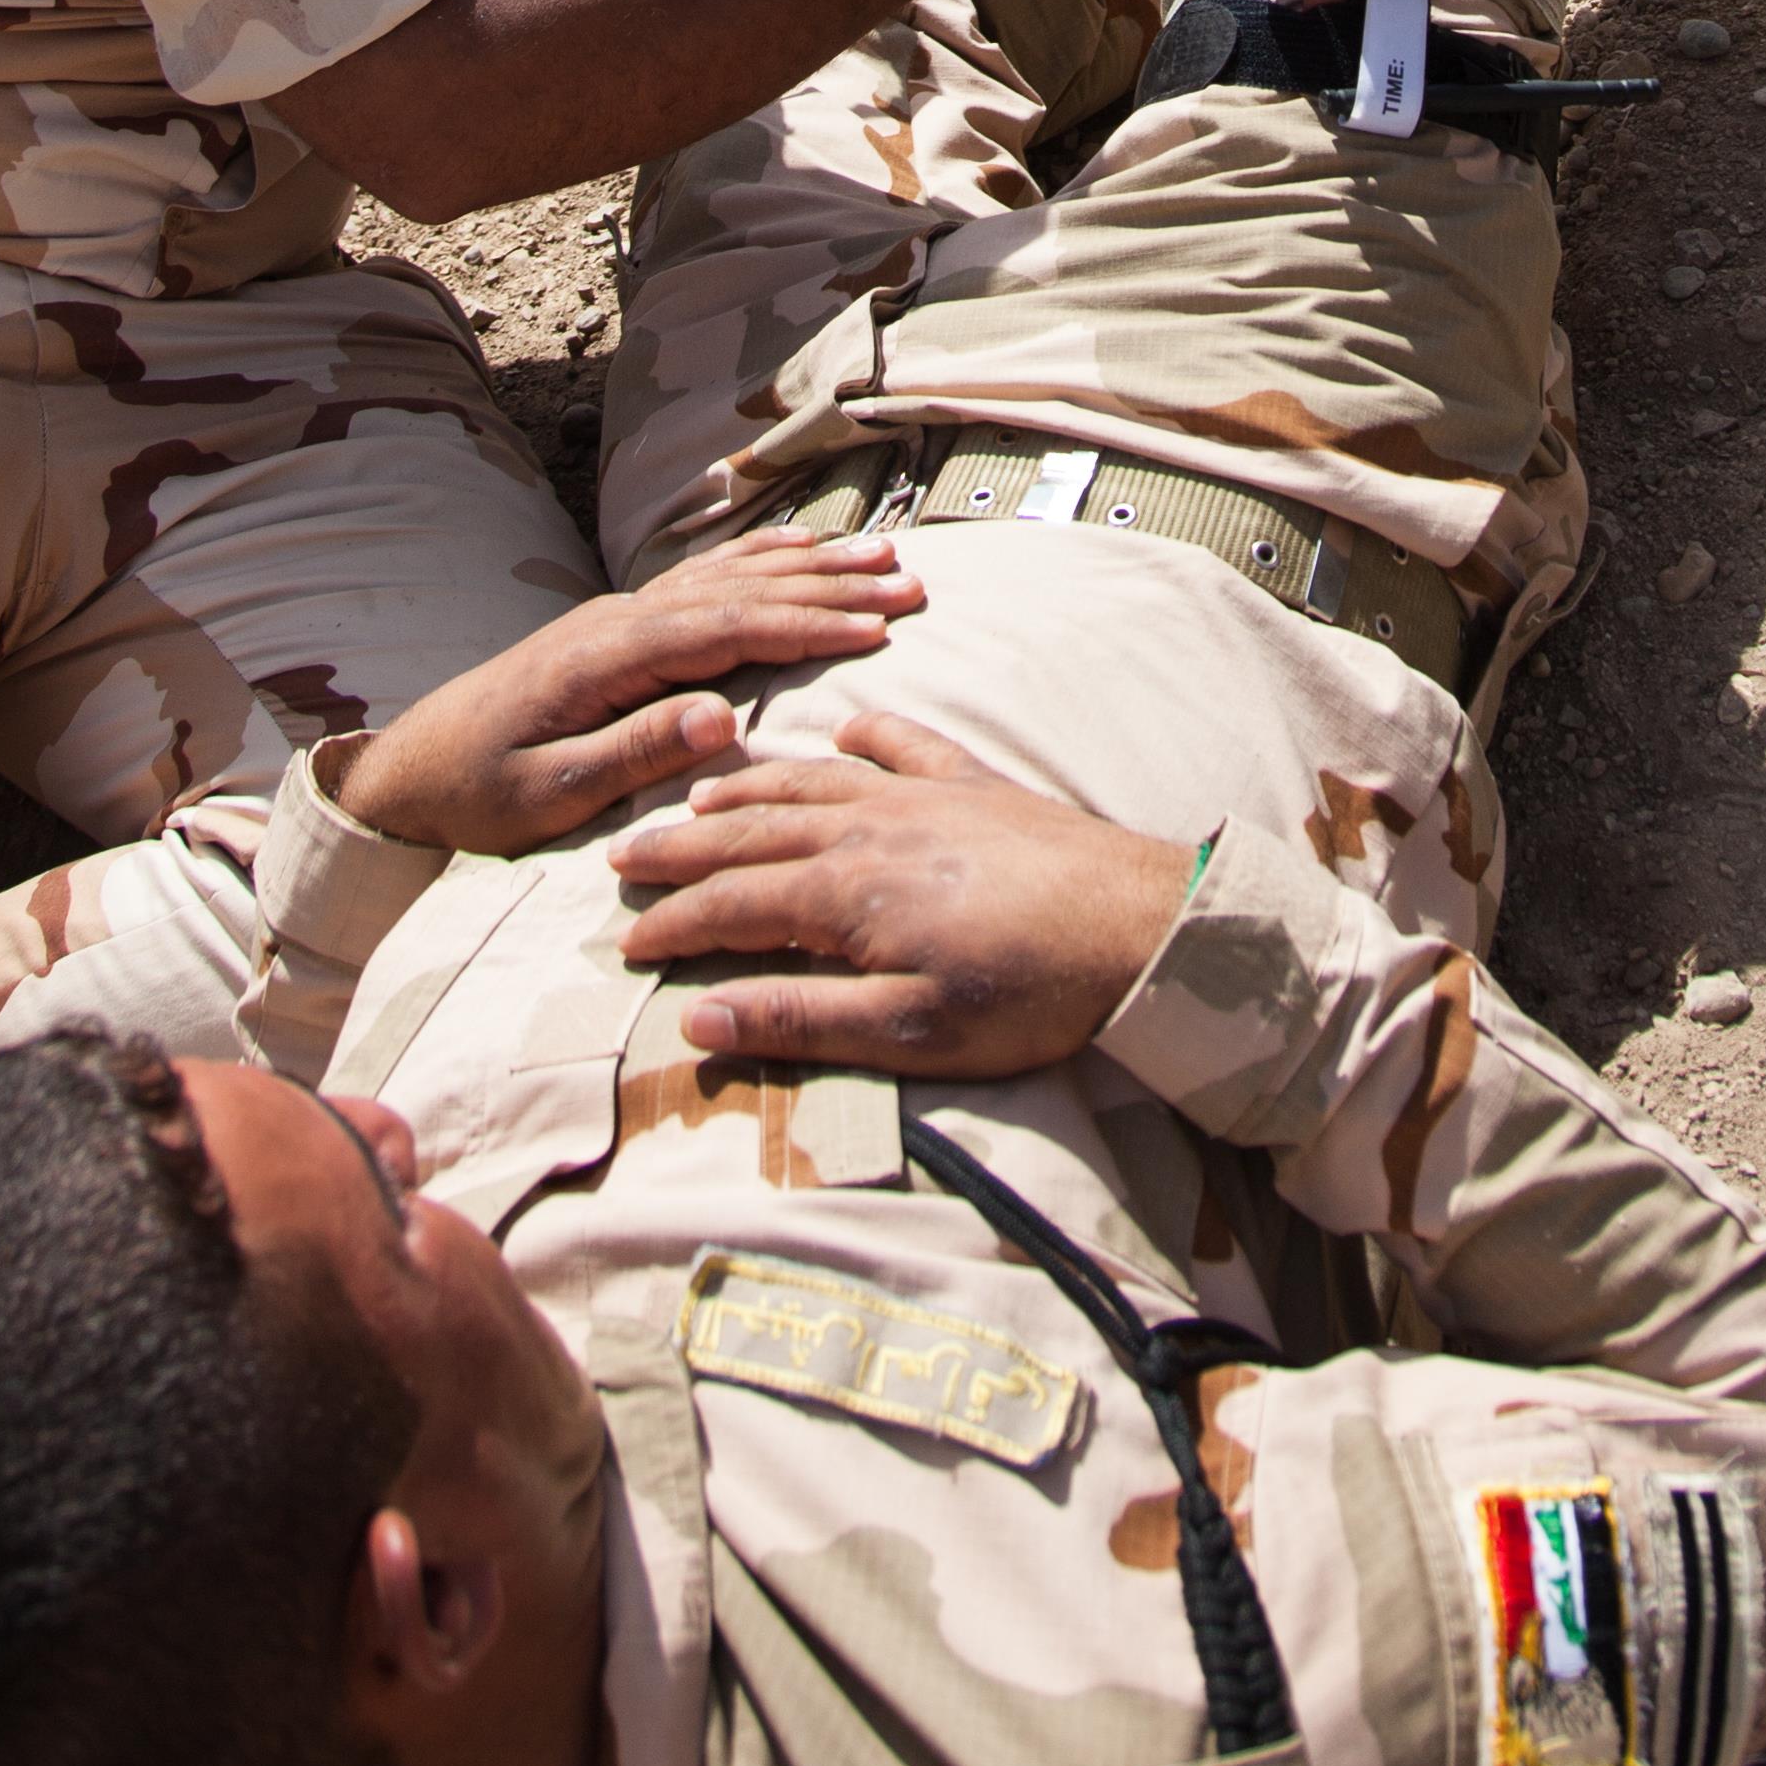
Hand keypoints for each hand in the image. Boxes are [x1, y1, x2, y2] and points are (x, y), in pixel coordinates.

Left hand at [335, 534, 925, 855]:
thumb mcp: (547, 795)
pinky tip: (800, 554)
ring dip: (807, 567)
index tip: (878, 626)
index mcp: (607, 658)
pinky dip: (760, 563)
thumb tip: (719, 717)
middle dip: (828, 586)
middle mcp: (618, 619)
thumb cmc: (476, 795)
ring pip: (728, 576)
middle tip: (907, 585)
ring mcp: (617, 614)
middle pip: (740, 589)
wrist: (408, 770)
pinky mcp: (616, 625)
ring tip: (880, 555)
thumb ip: (632, 752)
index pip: (727, 629)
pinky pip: (702, 580)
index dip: (806, 625)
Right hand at [612, 715, 1189, 1069]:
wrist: (1140, 928)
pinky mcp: (975, 786)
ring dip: (748, 788)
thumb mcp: (906, 1033)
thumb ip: (798, 1019)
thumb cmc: (1025, 996)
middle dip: (682, 846)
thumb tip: (696, 1016)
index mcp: (842, 891)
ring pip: (810, 782)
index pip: (729, 904)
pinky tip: (847, 733)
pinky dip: (866, 736)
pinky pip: (905, 746)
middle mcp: (868, 826)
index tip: (626, 943)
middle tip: (626, 857)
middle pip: (750, 831)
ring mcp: (923, 797)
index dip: (672, 925)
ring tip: (700, 794)